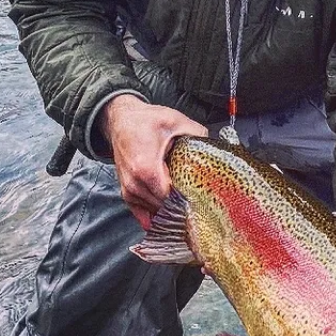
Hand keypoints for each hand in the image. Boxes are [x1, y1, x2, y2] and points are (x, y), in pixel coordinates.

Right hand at [99, 93, 206, 227]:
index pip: (171, 198)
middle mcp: (135, 183)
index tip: (201, 198)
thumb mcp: (175, 121)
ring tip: (185, 203)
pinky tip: (168, 214)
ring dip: (169, 210)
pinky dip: (155, 215)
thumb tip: (214, 146)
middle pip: (163, 207)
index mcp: (146, 168)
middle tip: (198, 202)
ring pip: (154, 212)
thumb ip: (197, 134)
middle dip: (181, 206)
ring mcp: (129, 190)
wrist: (121, 120)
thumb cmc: (145, 121)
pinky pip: (141, 213)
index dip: (187, 200)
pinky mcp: (127, 192)